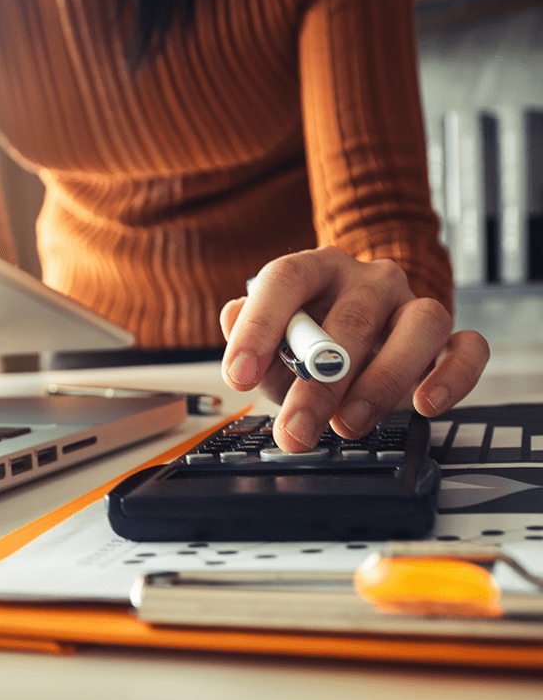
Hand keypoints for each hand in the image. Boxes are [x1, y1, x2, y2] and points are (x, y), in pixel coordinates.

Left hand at [220, 247, 489, 452]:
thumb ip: (250, 334)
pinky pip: (467, 347)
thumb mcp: (273, 342)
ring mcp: (411, 304)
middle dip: (318, 384)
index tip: (238, 376)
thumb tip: (232, 318)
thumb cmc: (310, 341)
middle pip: (350, 318)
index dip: (259, 327)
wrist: (362, 333)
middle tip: (295, 430)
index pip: (285, 279)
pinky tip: (424, 404)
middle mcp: (368, 280)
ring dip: (382, 380)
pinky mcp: (448, 337)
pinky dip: (453, 376)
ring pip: (418, 325)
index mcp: (316, 269)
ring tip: (348, 424)